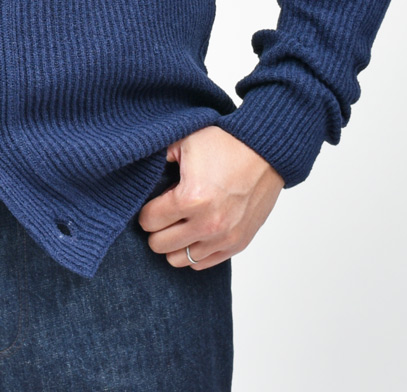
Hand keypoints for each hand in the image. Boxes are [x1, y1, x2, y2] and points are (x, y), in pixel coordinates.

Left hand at [137, 124, 284, 269]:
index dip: (146, 211)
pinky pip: (203, 263)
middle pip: (160, 245)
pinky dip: (193, 251)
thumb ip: (159, 159)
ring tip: (178, 225)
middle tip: (163, 214)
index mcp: (191, 198)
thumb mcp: (184, 142)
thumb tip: (141, 173)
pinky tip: (194, 233)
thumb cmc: (225, 145)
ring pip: (180, 259)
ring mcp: (224, 237)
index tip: (153, 203)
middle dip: (156, 229)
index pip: (149, 221)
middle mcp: (207, 224)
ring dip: (174, 243)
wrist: (265, 152)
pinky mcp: (237, 243)